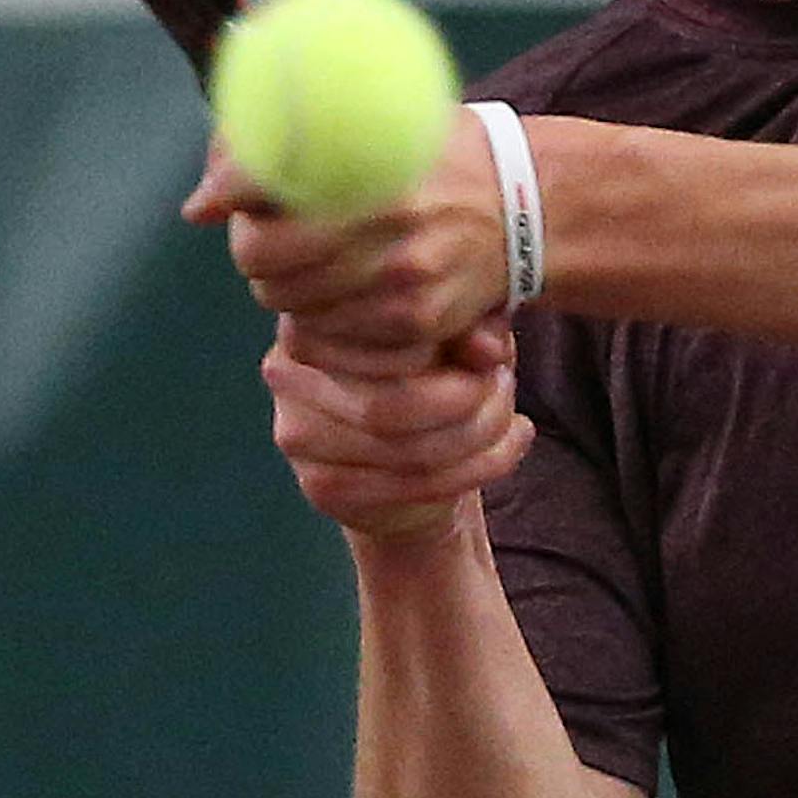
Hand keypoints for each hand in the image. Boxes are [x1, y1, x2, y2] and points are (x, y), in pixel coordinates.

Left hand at [184, 110, 509, 371]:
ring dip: (283, 283)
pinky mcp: (415, 322)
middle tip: (264, 230)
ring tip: (309, 258)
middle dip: (251, 245)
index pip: (265, 186)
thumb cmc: (441, 152)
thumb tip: (205, 190)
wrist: (530, 206)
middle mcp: (388, 223)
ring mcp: (402, 280)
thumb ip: (304, 135)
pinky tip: (342, 287)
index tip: (205, 202)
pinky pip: (330, 331)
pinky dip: (322, 313)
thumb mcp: (389, 116)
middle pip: (261, 255)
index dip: (227, 192)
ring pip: (289, 300)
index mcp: (374, 163)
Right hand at [264, 312, 531, 539]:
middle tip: (506, 384)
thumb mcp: (459, 329)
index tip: (494, 349)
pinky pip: (411, 486)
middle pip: (393, 399)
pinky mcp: (320, 486)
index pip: (384, 330)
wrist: (412, 452)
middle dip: (471, 399)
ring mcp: (296, 433)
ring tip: (511, 418)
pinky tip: (509, 446)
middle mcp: (286, 368)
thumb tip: (488, 350)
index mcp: (314, 311)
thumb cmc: (432, 364)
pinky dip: (478, 468)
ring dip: (480, 436)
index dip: (451, 341)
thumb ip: (473, 325)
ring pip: (406, 449)